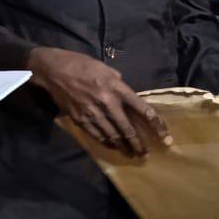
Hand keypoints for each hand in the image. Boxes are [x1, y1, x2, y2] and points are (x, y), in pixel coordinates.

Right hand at [28, 46, 170, 157]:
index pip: (143, 110)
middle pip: (128, 129)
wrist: (52, 70)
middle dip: (138, 144)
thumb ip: (118, 82)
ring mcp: (93, 113)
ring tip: (131, 154)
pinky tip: (112, 146)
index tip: (166, 138)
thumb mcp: (104, 68)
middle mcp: (107, 102)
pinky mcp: (80, 119)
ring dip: (124, 147)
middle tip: (145, 154)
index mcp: (116, 87)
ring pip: (112, 136)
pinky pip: (97, 135)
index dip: (157, 125)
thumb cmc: (80, 64)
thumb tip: (125, 94)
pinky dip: (107, 143)